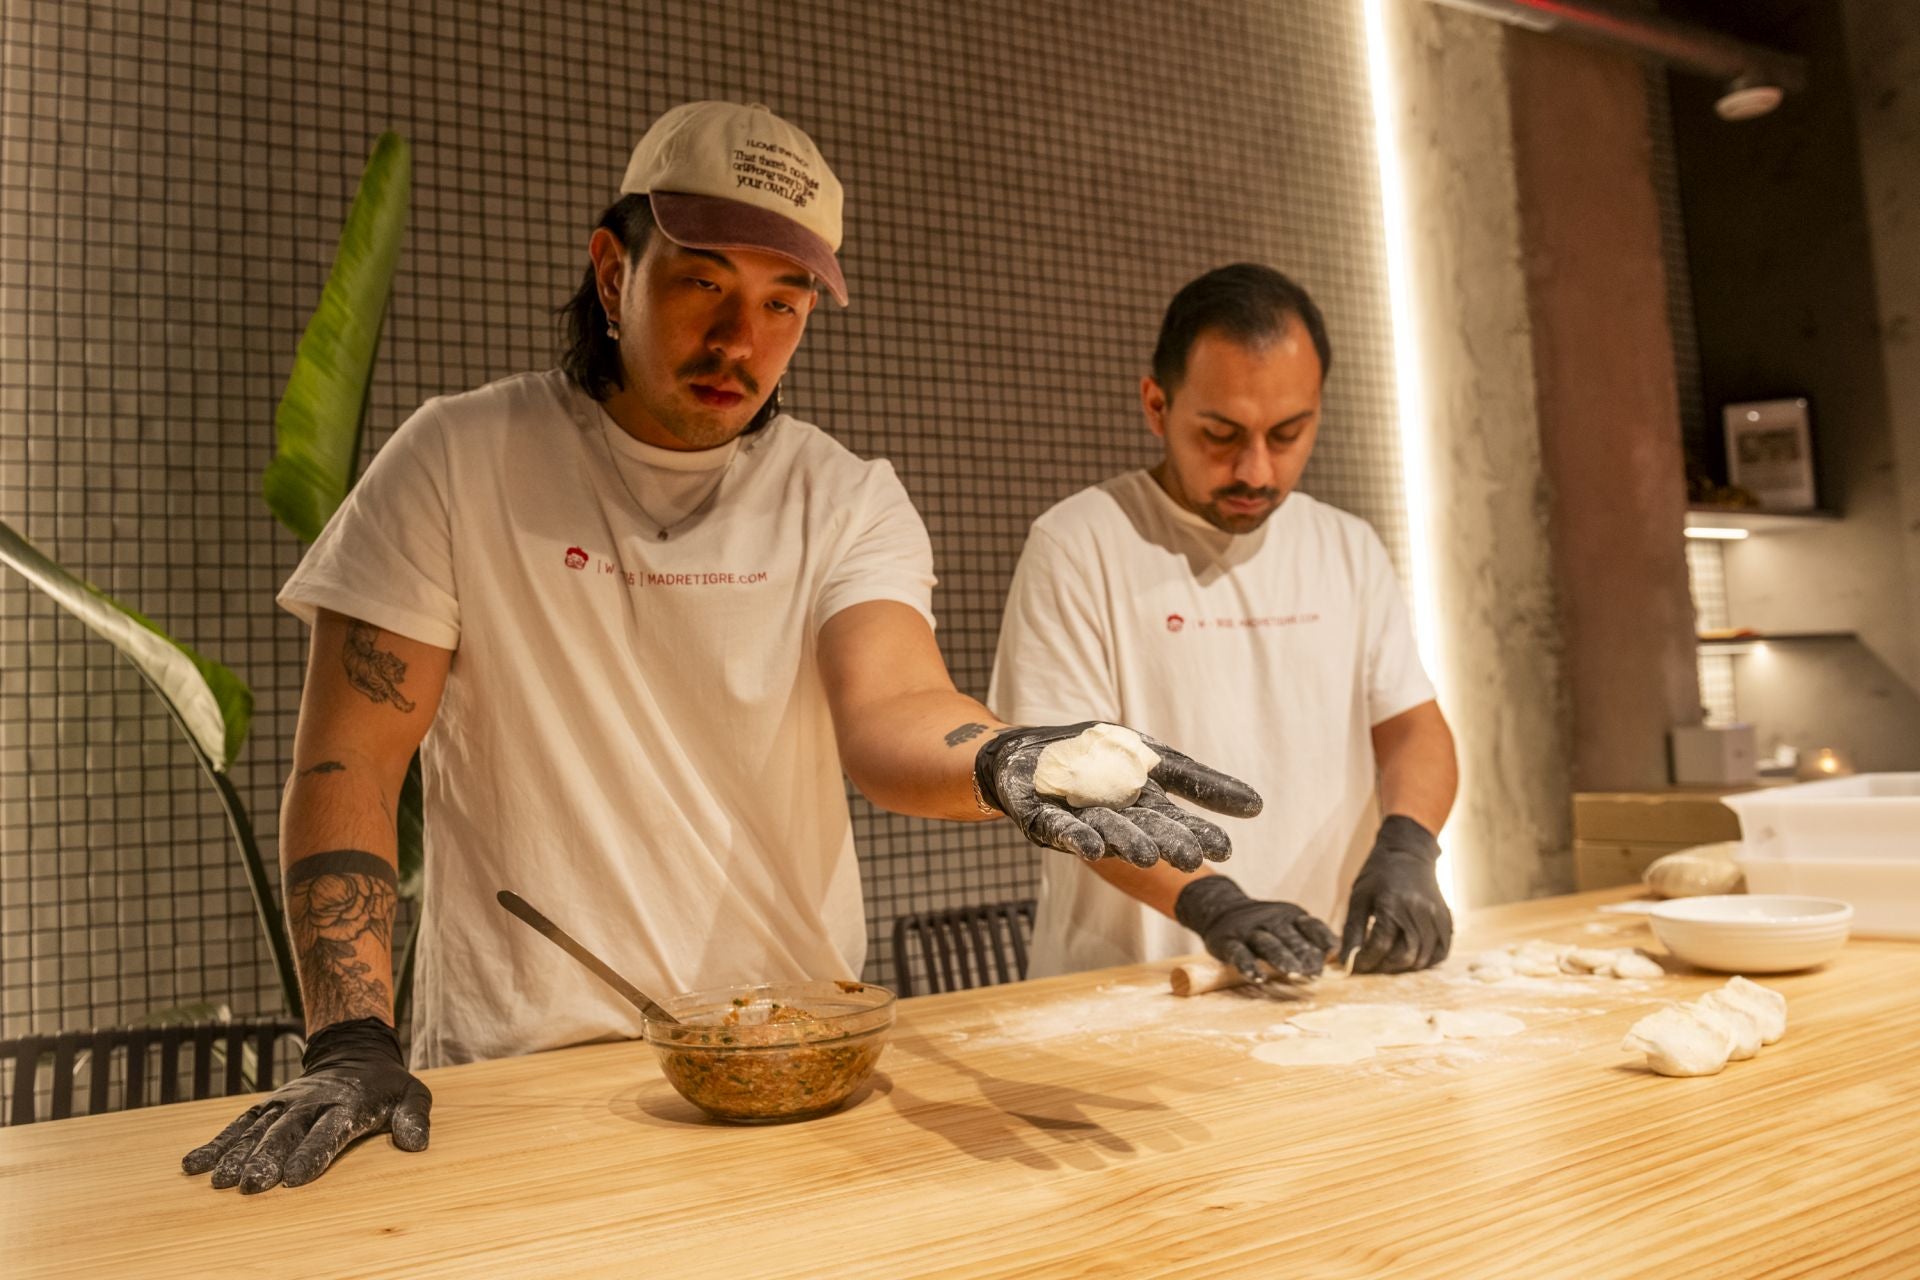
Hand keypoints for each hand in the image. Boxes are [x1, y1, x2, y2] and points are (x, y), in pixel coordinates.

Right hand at [181, 1017, 430, 1193]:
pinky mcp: (268, 1105)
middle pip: (287, 1133)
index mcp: (348, 1104)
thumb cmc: (387, 1084)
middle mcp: (312, 1103)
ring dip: (237, 1155)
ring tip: (219, 1182)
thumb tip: (417, 1143)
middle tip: (250, 1186)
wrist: (356, 1051)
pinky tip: (193, 1164)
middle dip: (267, 1159)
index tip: (295, 1178)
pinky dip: (217, 1143)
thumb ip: (415, 1116)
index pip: (329, 1131)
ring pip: (258, 1129)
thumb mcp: (412, 1093)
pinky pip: (240, 1123)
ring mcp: (286, 1103)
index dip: (312, 1153)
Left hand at [973, 722, 1262, 869]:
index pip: (1178, 824)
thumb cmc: (1096, 756)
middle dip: (1168, 846)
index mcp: (1144, 809)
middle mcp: (1115, 821)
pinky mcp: (1041, 819)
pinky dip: (1075, 837)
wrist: (1027, 751)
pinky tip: (1089, 846)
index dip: (1199, 835)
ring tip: (1147, 854)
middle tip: (1191, 859)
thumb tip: (1258, 806)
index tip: (1224, 848)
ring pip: (1107, 835)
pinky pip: (1061, 830)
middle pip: (1147, 834)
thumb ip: (1199, 782)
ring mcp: (1079, 822)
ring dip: (1127, 845)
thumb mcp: (1154, 758)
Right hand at [1174, 875, 1336, 978]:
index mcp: (1291, 917)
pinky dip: (1248, 965)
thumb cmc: (1266, 928)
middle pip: (1290, 937)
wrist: (1222, 909)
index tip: (1334, 951)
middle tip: (1316, 973)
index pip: (1311, 925)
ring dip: (1281, 958)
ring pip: (1267, 943)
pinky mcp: (1229, 942)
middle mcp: (1272, 921)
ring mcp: (1249, 931)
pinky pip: (1239, 953)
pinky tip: (1258, 978)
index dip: (1322, 938)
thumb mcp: (1288, 927)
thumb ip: (1310, 943)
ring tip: (1293, 974)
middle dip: (1304, 954)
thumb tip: (1337, 961)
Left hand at [1341, 815, 1451, 972]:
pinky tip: (1411, 957)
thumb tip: (1345, 960)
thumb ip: (1352, 930)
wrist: (1409, 852)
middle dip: (1384, 967)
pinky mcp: (1446, 919)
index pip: (1380, 946)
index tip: (1355, 966)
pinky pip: (1441, 951)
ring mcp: (1436, 916)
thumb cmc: (1379, 874)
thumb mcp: (1359, 897)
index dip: (1365, 961)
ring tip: (1388, 963)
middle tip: (1372, 966)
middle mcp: (1418, 912)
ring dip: (1404, 967)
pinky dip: (1426, 961)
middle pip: (1404, 955)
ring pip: (1423, 957)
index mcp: (1392, 904)